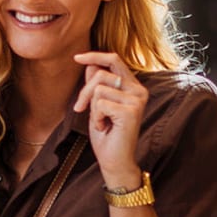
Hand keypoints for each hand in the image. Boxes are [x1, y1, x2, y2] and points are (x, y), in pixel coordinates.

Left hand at [73, 51, 147, 186]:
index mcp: (133, 87)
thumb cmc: (107, 135)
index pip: (114, 60)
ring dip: (92, 108)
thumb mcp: (98, 105)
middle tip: (80, 108)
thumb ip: (98, 84)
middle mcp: (139, 91)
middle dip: (85, 91)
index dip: (95, 56)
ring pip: (99, 89)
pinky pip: (100, 104)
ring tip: (101, 122)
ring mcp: (137, 100)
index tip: (76, 57)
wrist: (115, 161)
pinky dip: (96, 117)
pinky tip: (105, 127)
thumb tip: (91, 64)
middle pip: (102, 73)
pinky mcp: (131, 111)